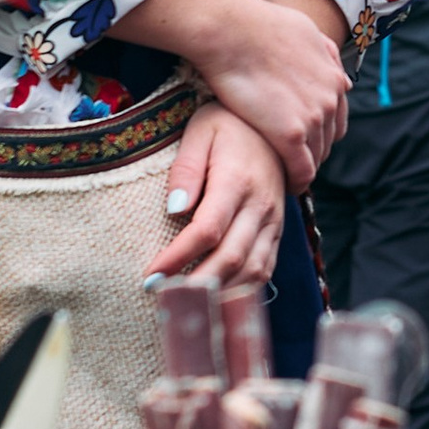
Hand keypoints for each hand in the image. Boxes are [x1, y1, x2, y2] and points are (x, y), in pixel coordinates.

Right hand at [123, 0, 348, 185]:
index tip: (301, 139)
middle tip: (290, 160)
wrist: (231, 29)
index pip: (336, 117)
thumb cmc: (255, 23)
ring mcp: (314, 117)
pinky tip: (282, 185)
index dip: (319, 131)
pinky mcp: (292, 134)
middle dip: (312, 151)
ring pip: (316, 157)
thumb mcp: (303, 29)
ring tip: (282, 174)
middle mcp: (330, 97)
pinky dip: (295, 182)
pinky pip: (302, 171)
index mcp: (333, 75)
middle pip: (328, 140)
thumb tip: (333, 63)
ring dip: (302, 167)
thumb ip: (322, 51)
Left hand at [150, 104, 284, 282]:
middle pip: (231, 258)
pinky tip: (216, 298)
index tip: (150, 275)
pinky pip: (265, 269)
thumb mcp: (200, 132)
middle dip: (195, 286)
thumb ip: (185, 170)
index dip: (178, 258)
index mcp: (237, 181)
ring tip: (185, 306)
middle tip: (160, 299)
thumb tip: (174, 210)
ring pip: (252, 271)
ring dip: (219, 294)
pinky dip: (242, 289)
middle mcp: (261, 206)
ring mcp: (274, 221)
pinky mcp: (278, 231)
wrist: (278, 122)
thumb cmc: (229, 125)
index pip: (206, 230)